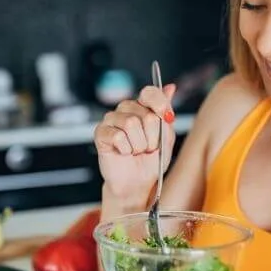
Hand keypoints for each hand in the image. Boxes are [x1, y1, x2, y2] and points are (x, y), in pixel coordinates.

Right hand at [93, 84, 176, 201]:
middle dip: (152, 136)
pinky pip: (118, 136)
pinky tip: (123, 153)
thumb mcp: (166, 136)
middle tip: (148, 147)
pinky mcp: (100, 133)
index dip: (160, 104)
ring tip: (135, 151)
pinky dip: (125, 149)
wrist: (137, 182)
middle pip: (146, 113)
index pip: (150, 92)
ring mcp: (111, 120)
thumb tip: (170, 87)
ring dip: (139, 144)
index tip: (167, 119)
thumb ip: (166, 112)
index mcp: (142, 107)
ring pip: (131, 123)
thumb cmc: (151, 160)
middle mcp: (126, 109)